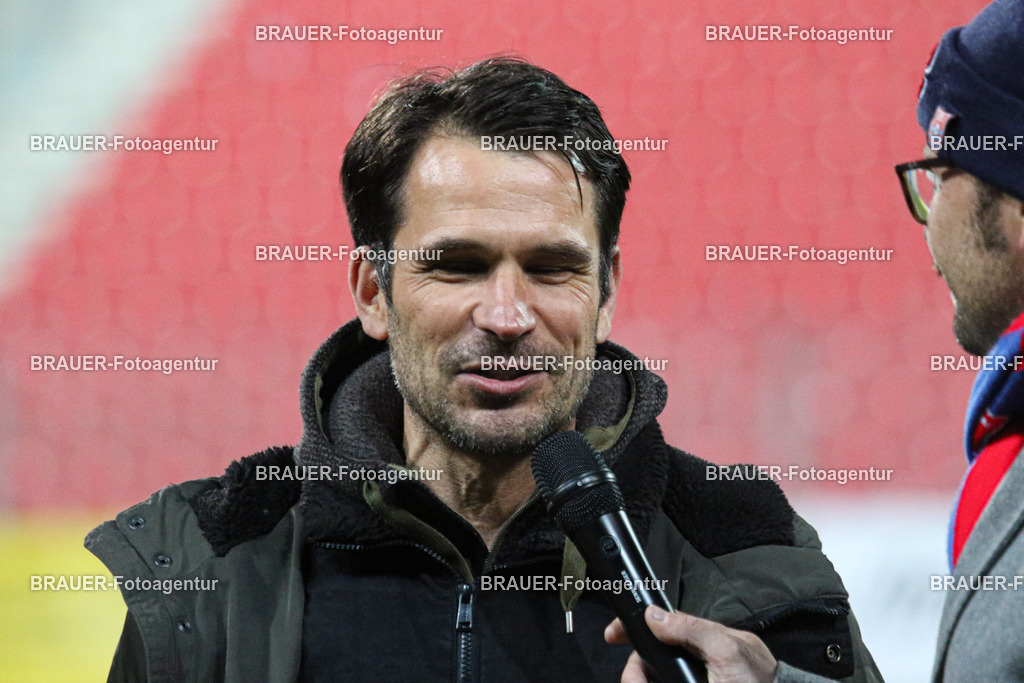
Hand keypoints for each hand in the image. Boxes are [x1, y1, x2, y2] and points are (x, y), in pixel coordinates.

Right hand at [604, 605, 776, 682]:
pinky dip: (646, 682)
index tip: (613, 635)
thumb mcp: (728, 650)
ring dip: (640, 679)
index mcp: (701, 641)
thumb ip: (692, 628)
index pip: (658, 627)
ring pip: (649, 677)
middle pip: (647, 660)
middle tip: (634, 681)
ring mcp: (687, 679)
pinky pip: (657, 682)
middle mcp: (692, 662)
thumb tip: (654, 614)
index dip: (633, 629)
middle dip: (635, 670)